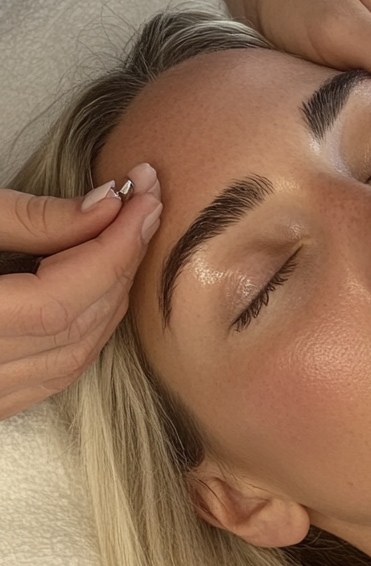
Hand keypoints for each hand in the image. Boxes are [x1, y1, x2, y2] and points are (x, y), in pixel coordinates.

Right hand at [0, 164, 161, 420]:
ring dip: (109, 298)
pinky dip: (84, 331)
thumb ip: (30, 218)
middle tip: (146, 202)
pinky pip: (51, 375)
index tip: (146, 191)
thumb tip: (108, 206)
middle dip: (120, 262)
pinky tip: (94, 287)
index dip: (115, 244)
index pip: (65, 295)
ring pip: (72, 358)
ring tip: (124, 236)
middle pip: (77, 327)